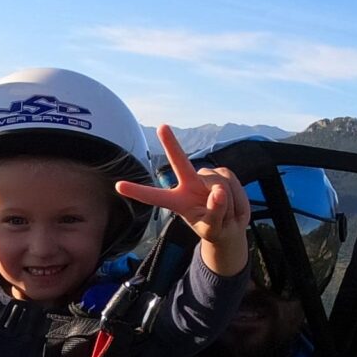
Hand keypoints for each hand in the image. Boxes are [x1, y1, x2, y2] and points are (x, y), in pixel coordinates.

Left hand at [117, 126, 251, 271]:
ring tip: (227, 212)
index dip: (137, 191)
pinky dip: (237, 197)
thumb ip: (215, 213)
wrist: (231, 228)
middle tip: (162, 126)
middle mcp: (189, 185)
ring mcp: (206, 178)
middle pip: (180, 162)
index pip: (155, 196)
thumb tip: (219, 192)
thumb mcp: (214, 229)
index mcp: (177, 202)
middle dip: (172, 144)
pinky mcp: (222, 173)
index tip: (119, 185)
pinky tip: (233, 203)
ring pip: (219, 185)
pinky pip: (231, 181)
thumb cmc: (216, 229)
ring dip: (228, 202)